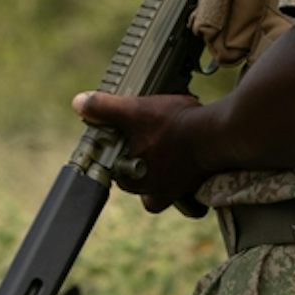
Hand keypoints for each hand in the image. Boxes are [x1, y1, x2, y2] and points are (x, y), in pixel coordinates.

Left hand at [71, 90, 205, 212]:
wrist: (216, 134)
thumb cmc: (175, 124)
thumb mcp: (135, 110)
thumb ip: (106, 108)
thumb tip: (78, 103)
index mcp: (132, 178)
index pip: (115, 170)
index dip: (119, 152)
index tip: (127, 138)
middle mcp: (153, 191)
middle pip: (138, 180)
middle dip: (140, 162)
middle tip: (147, 139)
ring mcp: (175, 191)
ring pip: (160, 187)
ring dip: (161, 171)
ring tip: (167, 148)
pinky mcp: (196, 188)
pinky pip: (184, 190)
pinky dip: (184, 179)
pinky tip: (186, 159)